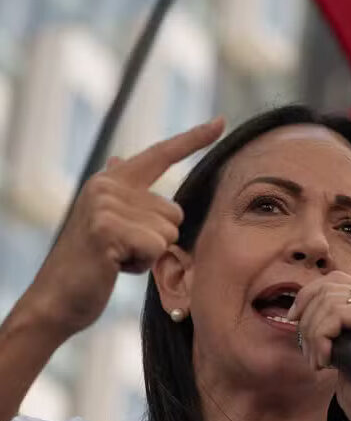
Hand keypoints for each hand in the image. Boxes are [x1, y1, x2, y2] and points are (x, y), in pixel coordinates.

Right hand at [26, 118, 224, 337]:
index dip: (193, 139)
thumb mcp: (107, 221)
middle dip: (158, 240)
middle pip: (175, 213)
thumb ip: (121, 192)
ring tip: (117, 258)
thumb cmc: (92, 263)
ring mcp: (104, 205)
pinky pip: (156, 248)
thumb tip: (119, 158)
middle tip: (122, 250)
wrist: (58, 298)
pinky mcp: (106, 229)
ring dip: (149, 255)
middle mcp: (108, 186)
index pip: (161, 154)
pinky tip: (115, 267)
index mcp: (112, 181)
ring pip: (169, 233)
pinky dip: (142, 265)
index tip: (221, 122)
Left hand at [287, 271, 350, 420]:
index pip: (335, 280)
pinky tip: (326, 361)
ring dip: (313, 335)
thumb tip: (301, 298)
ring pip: (329, 301)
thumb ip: (331, 315)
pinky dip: (321, 338)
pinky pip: (336, 315)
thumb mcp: (341, 340)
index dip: (307, 296)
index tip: (293, 319)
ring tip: (318, 361)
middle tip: (310, 354)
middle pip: (328, 288)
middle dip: (308, 321)